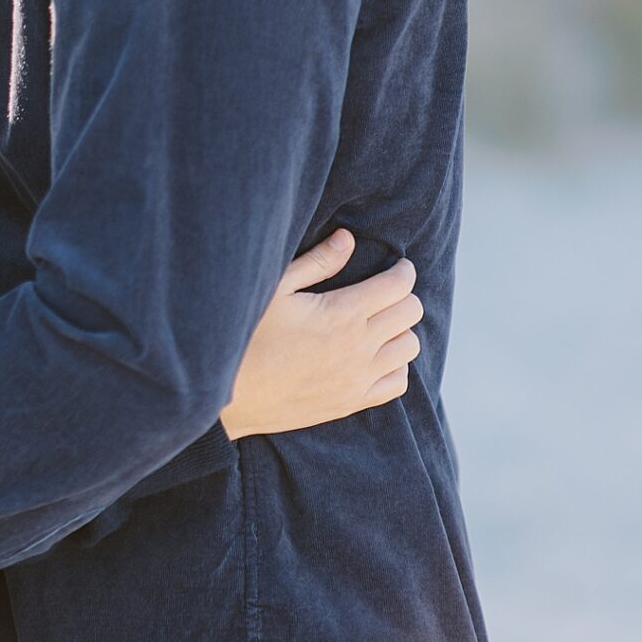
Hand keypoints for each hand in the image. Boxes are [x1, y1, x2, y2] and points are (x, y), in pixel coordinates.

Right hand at [220, 229, 421, 438]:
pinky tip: (376, 355)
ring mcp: (358, 378)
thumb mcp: (276, 289)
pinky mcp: (351, 402)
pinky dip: (396, 365)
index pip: (398, 286)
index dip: (403, 270)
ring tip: (379, 322)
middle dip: (403, 295)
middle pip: (411, 312)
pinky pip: (398, 382)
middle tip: (385, 291)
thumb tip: (347, 239)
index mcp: (342, 313)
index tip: (397, 266)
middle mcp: (359, 346)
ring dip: (401, 329)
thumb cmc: (248, 336)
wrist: (231, 396)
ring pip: (409, 347)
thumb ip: (316, 262)